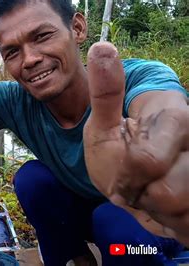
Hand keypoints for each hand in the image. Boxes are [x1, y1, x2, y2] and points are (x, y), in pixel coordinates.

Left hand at [83, 42, 188, 245]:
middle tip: (136, 184)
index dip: (126, 175)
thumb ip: (105, 92)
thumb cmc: (117, 146)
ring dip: (157, 211)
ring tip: (151, 193)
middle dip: (142, 196)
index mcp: (179, 118)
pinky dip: (172, 224)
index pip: (147, 161)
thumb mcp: (102, 123)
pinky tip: (165, 208)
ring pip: (183, 212)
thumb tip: (102, 47)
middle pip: (169, 194)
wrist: (134, 173)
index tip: (120, 174)